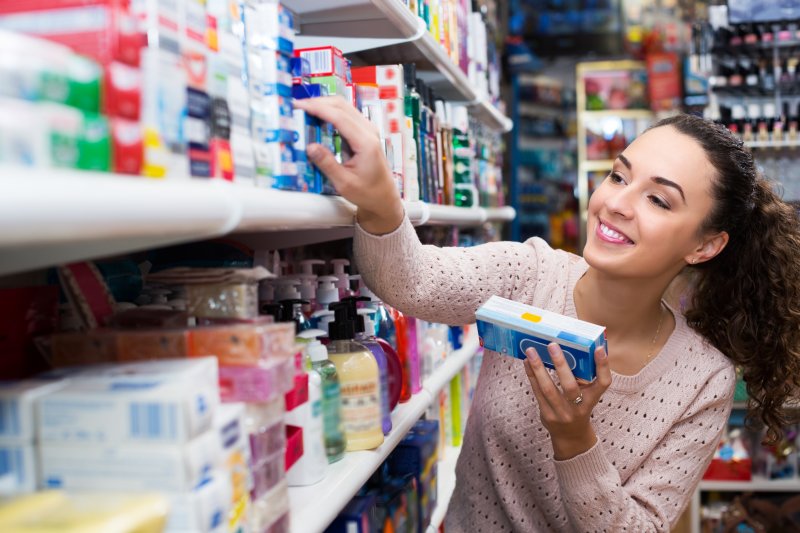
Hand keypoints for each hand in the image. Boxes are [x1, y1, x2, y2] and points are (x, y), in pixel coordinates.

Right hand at [293, 96, 403, 233]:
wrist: (384, 197)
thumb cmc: (367, 192)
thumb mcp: (344, 183)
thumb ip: (327, 164)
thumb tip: (309, 147)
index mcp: (365, 142)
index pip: (339, 117)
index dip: (318, 108)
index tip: (299, 106)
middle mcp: (369, 131)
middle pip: (341, 105)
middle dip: (318, 102)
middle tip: (297, 107)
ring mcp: (368, 129)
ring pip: (344, 107)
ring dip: (324, 106)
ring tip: (304, 111)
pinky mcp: (364, 132)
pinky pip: (346, 115)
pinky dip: (330, 113)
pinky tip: (317, 119)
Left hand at [524, 343, 611, 459]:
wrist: (571, 436)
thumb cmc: (579, 406)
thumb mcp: (587, 395)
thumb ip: (582, 377)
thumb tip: (570, 348)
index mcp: (593, 399)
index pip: (603, 383)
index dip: (603, 366)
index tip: (600, 348)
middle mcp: (579, 407)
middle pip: (570, 386)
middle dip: (561, 364)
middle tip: (552, 345)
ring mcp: (562, 413)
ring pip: (548, 389)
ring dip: (538, 368)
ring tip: (531, 351)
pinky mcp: (547, 415)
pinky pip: (537, 393)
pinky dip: (531, 376)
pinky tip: (526, 362)